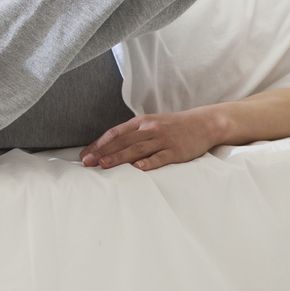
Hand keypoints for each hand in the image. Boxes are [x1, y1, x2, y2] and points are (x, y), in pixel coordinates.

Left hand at [79, 109, 217, 170]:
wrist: (204, 123)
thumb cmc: (172, 126)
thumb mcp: (150, 124)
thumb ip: (132, 133)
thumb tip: (109, 146)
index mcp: (141, 122)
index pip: (115, 133)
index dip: (99, 144)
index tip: (85, 154)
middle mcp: (150, 129)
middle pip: (122, 141)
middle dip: (103, 152)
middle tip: (87, 162)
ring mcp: (163, 140)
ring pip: (137, 149)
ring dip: (119, 157)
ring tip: (104, 165)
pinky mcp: (177, 151)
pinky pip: (161, 157)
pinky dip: (149, 162)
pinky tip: (138, 168)